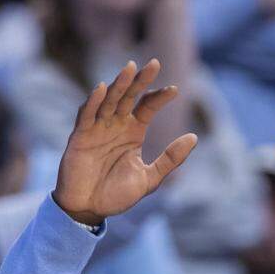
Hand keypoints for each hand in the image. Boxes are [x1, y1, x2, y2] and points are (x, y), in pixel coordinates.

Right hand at [54, 60, 196, 224]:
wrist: (90, 210)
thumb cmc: (117, 194)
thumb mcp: (150, 178)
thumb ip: (171, 159)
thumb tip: (194, 137)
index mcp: (133, 133)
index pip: (147, 107)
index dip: (159, 97)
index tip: (175, 90)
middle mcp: (116, 126)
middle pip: (129, 97)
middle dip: (140, 81)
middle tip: (154, 63)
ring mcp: (97, 129)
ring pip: (109, 100)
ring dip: (119, 84)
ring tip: (130, 68)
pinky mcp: (80, 137)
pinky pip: (87, 115)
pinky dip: (93, 102)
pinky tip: (102, 88)